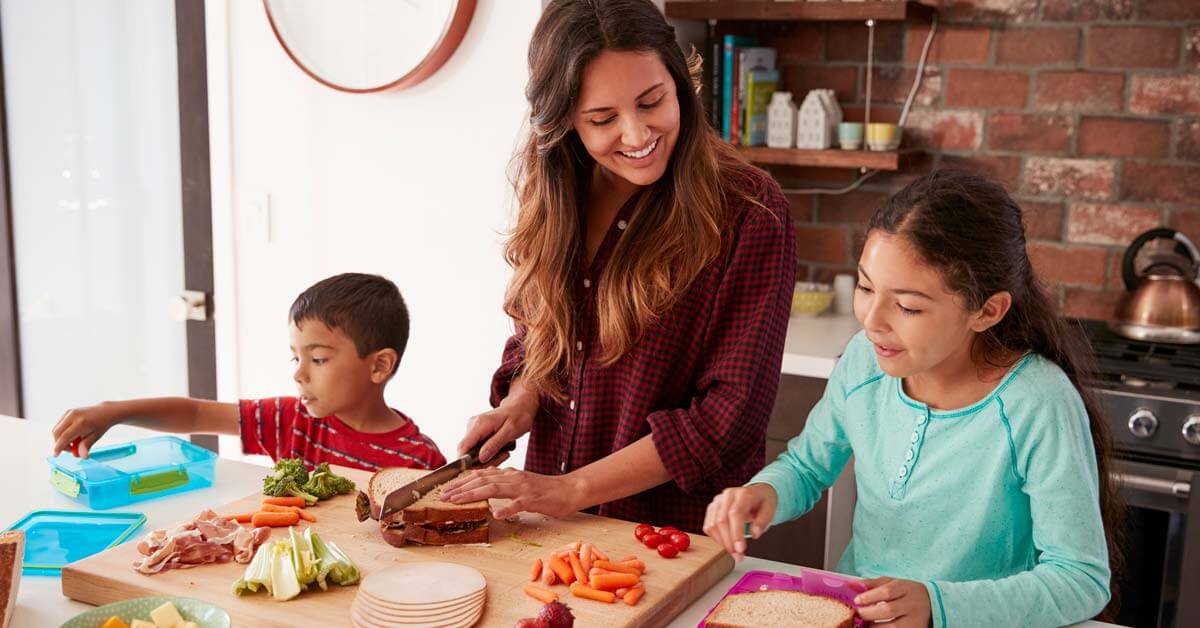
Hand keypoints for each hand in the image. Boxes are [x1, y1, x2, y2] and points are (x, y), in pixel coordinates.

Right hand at [52, 402, 122, 457]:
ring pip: (57, 429)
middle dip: (60, 444)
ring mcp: (69, 412)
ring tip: (75, 441)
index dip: (59, 447)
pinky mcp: (67, 412)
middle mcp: (73, 415)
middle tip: (71, 449)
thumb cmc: (101, 424)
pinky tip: (74, 435)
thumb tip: (83, 456)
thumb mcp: (96, 437)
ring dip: (61, 439)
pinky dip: (63, 433)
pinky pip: (59, 425)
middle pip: (57, 433)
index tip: (56, 455)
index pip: (65, 436)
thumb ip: (86, 446)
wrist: (105, 411)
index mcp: (81, 422)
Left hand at [439, 467, 581, 518]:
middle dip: (460, 488)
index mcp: (509, 474)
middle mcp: (513, 477)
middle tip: (443, 496)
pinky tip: (496, 514)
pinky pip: (519, 504)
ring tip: (458, 501)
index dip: (462, 482)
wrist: (570, 490)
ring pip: (495, 489)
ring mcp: (523, 488)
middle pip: (482, 481)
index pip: (481, 476)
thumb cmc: (545, 490)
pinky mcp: (534, 499)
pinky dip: (507, 509)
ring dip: (474, 495)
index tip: (446, 489)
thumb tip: (485, 484)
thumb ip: (503, 483)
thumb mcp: (520, 484)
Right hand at [458, 391, 537, 464]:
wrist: (520, 406)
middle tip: (504, 457)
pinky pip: (477, 450)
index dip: (467, 463)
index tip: (484, 469)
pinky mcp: (477, 433)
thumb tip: (481, 458)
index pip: (463, 447)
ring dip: (489, 458)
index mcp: (479, 424)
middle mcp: (472, 426)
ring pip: (473, 453)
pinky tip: (501, 450)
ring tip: (505, 453)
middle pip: (468, 453)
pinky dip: (489, 454)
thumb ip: (495, 444)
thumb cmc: (518, 415)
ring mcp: (473, 429)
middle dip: (484, 462)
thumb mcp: (511, 430)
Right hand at [703, 483, 777, 561]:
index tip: (740, 549)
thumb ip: (762, 522)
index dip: (736, 533)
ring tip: (734, 553)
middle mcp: (727, 496)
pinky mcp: (711, 509)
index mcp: (743, 494)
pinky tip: (727, 543)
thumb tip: (754, 534)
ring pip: (712, 525)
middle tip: (738, 556)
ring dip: (722, 543)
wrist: (755, 494)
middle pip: (721, 521)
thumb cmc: (762, 502)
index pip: (735, 514)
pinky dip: (716, 538)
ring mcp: (717, 502)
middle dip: (729, 542)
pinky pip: (709, 527)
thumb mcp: (770, 510)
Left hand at [853, 577, 931, 626]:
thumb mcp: (893, 583)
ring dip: (876, 627)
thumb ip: (872, 584)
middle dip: (869, 613)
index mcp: (905, 589)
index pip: (887, 592)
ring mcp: (915, 621)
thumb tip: (851, 584)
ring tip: (866, 624)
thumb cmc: (907, 593)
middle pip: (889, 610)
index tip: (857, 600)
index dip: (870, 596)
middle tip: (858, 614)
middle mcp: (911, 605)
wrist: (934, 605)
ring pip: (894, 627)